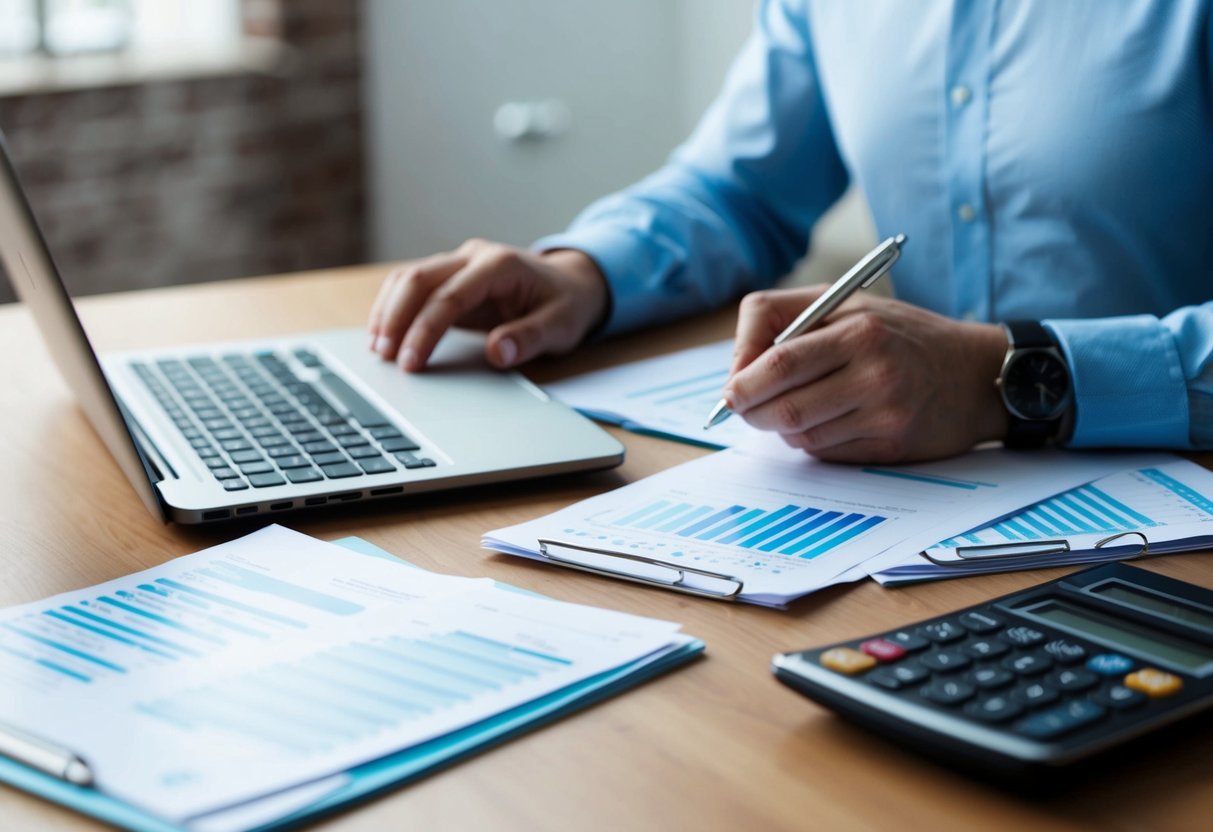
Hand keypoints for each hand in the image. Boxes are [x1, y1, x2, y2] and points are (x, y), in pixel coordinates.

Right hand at [367, 239, 608, 370]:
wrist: (570, 283)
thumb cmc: (565, 305)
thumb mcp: (561, 326)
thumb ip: (530, 338)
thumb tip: (498, 353)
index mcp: (500, 265)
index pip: (450, 296)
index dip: (425, 330)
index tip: (410, 362)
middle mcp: (473, 256)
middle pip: (418, 279)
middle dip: (395, 319)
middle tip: (383, 357)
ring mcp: (459, 263)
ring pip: (408, 278)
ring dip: (387, 312)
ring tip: (377, 349)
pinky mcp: (449, 276)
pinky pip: (412, 286)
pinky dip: (393, 308)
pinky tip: (383, 334)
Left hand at [724, 286, 1009, 462]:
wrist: (976, 374)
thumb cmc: (901, 335)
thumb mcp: (849, 305)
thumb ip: (786, 322)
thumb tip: (736, 371)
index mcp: (858, 329)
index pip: (778, 363)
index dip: (741, 382)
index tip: (731, 390)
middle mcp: (874, 372)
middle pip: (784, 407)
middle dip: (751, 412)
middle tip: (743, 408)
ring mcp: (885, 413)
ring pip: (801, 436)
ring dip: (783, 428)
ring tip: (794, 408)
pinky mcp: (890, 445)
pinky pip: (827, 453)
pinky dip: (813, 442)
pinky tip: (829, 422)